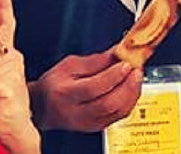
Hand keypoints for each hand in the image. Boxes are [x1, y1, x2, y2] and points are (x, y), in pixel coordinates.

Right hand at [27, 48, 141, 132]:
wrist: (43, 108)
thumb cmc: (54, 85)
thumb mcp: (68, 66)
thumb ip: (94, 61)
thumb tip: (116, 52)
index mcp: (65, 93)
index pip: (93, 87)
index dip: (113, 76)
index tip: (126, 63)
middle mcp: (75, 112)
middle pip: (108, 103)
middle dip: (128, 85)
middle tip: (136, 70)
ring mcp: (87, 123)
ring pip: (117, 112)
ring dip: (132, 93)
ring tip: (136, 77)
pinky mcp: (97, 127)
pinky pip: (119, 117)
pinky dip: (130, 102)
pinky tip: (132, 89)